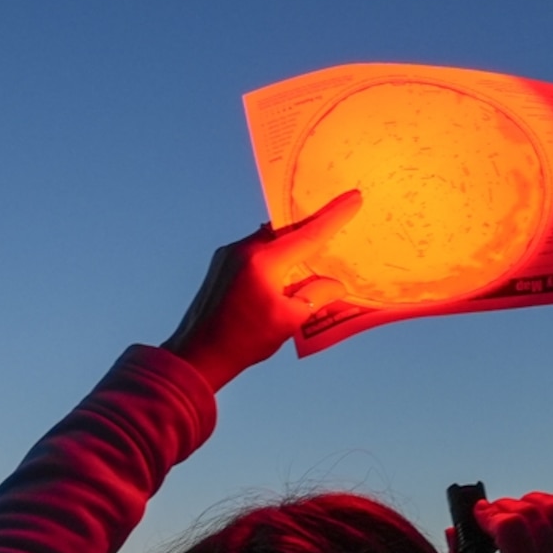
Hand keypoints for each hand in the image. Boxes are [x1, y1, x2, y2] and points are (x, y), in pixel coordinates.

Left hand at [159, 192, 361, 388]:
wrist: (199, 354)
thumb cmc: (245, 340)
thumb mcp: (289, 320)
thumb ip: (316, 295)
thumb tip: (336, 284)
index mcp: (265, 261)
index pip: (309, 234)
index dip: (334, 216)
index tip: (353, 199)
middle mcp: (244, 249)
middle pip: (288, 231)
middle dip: (312, 229)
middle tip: (336, 227)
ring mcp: (229, 254)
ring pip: (270, 240)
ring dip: (291, 246)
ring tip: (310, 260)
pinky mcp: (221, 263)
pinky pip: (255, 250)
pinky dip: (273, 256)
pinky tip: (282, 274)